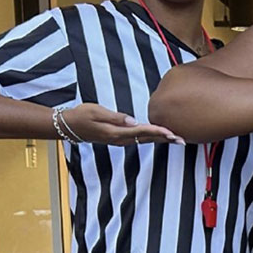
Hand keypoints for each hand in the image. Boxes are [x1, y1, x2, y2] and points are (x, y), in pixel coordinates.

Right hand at [62, 104, 183, 145]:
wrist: (69, 126)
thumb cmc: (82, 116)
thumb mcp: (96, 112)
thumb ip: (115, 117)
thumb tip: (133, 120)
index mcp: (116, 132)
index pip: (142, 131)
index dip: (158, 131)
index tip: (171, 132)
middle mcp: (121, 139)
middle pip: (148, 139)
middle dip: (165, 139)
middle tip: (182, 139)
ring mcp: (120, 140)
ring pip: (145, 140)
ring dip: (161, 140)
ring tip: (177, 139)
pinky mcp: (120, 138)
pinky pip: (140, 139)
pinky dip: (152, 138)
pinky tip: (160, 136)